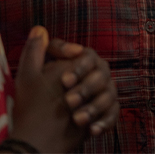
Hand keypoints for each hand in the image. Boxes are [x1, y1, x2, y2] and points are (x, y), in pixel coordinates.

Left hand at [13, 26, 117, 150]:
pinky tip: (92, 130)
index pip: (88, 56)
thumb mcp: (29, 77)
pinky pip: (113, 114)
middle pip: (102, 75)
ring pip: (109, 95)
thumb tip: (38, 28)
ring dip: (94, 107)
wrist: (38, 139)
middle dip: (86, 88)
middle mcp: (95, 77)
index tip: (64, 80)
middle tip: (69, 101)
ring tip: (77, 119)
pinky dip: (104, 122)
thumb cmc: (33, 104)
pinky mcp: (105, 114)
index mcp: (79, 65)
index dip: (79, 67)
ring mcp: (102, 96)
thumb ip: (34, 52)